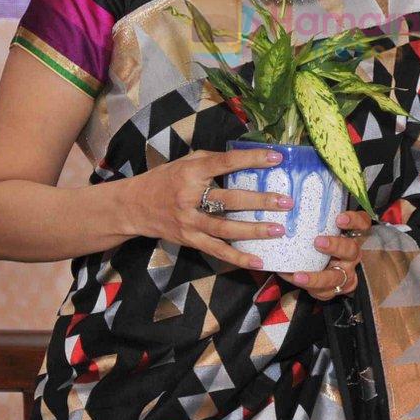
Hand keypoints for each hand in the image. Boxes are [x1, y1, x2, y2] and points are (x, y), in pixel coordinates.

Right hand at [126, 148, 292, 268]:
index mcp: (191, 172)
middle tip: (286, 202)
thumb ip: (211, 160)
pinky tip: (257, 261)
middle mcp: (189, 196)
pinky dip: (237, 258)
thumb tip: (244, 158)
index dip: (251, 159)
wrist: (133, 206)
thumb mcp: (184, 162)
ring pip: (226, 228)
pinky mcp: (189, 240)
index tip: (276, 158)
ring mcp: (189, 221)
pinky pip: (216, 251)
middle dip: (260, 201)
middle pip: (229, 199)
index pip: (225, 163)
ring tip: (278, 230)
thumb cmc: (164, 180)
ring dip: (254, 230)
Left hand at [291, 210, 374, 300]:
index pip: (362, 224)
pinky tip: (292, 279)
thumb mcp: (320, 225)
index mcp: (353, 235)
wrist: (319, 265)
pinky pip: (324, 292)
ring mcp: (345, 274)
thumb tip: (289, 196)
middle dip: (336, 246)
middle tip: (318, 242)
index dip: (354, 221)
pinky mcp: (335, 289)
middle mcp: (352, 255)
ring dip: (318, 277)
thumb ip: (314, 214)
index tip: (339, 218)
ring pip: (337, 278)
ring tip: (299, 276)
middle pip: (352, 250)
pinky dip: (308, 288)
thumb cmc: (318, 237)